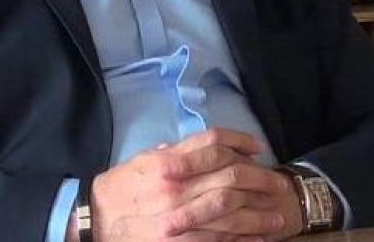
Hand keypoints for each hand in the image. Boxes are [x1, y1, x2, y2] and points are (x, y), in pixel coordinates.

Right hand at [85, 128, 293, 240]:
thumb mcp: (142, 161)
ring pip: (231, 211)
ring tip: (279, 216)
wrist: (94, 222)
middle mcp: (175, 187)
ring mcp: (178, 218)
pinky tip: (259, 238)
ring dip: (260, 214)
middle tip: (278, 184)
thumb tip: (203, 147)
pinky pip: (219, 239)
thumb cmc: (118, 189)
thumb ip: (173, 152)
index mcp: (166, 162)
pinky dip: (242, 238)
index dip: (240, 142)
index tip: (258, 148)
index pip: (212, 144)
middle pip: (230, 177)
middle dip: (260, 179)